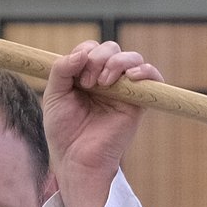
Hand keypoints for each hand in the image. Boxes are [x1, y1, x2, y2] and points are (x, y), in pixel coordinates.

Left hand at [43, 41, 162, 206]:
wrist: (76, 158)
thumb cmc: (64, 131)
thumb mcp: (54, 95)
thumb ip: (62, 69)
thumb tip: (82, 52)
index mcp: (85, 76)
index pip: (91, 49)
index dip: (85, 54)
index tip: (77, 77)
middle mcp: (105, 80)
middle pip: (111, 48)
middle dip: (99, 58)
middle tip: (88, 83)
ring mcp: (123, 90)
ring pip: (131, 58)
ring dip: (117, 62)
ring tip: (104, 82)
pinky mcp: (138, 103)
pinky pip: (153, 77)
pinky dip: (146, 70)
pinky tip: (132, 76)